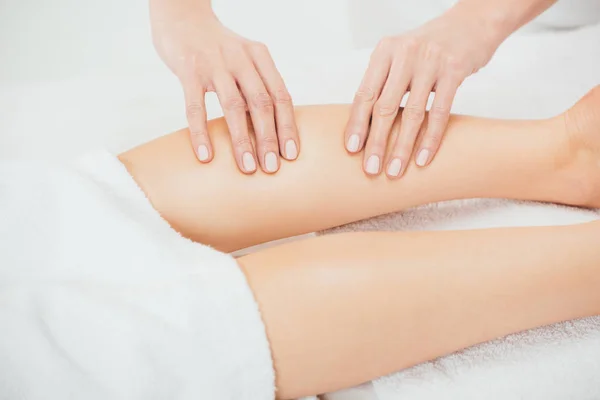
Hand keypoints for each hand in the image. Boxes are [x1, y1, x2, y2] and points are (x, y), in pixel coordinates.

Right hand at [151, 12, 297, 173]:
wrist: (181, 17)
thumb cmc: (217, 48)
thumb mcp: (244, 58)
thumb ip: (256, 86)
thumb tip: (271, 130)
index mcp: (260, 56)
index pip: (281, 95)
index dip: (287, 126)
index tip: (291, 154)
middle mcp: (240, 58)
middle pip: (261, 103)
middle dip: (268, 139)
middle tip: (271, 168)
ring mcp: (214, 63)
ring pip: (233, 106)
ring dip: (241, 140)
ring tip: (247, 167)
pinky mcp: (188, 69)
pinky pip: (196, 106)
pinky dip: (202, 133)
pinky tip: (206, 155)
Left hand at [345, 9, 498, 177]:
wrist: (472, 22)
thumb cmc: (430, 47)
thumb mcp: (400, 56)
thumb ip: (383, 83)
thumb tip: (364, 125)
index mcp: (384, 51)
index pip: (365, 93)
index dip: (357, 123)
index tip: (352, 149)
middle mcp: (404, 54)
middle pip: (384, 107)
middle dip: (375, 142)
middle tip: (370, 169)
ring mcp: (430, 61)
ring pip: (411, 114)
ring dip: (401, 147)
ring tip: (395, 171)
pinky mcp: (454, 70)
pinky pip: (439, 112)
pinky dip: (430, 139)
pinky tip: (423, 159)